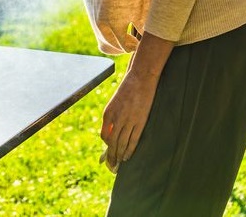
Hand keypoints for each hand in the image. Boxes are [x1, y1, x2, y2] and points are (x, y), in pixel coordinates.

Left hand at [99, 32, 171, 170]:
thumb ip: (112, 118)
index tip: (108, 154)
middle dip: (112, 156)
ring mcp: (128, 121)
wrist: (140, 78)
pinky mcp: (140, 121)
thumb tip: (111, 133)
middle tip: (111, 167)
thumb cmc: (128, 90)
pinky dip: (130, 150)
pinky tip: (128, 157)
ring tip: (119, 165)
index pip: (104, 136)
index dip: (106, 147)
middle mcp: (116, 119)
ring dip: (120, 156)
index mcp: (108, 114)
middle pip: (112, 143)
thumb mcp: (115, 103)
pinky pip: (133, 140)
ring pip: (122, 144)